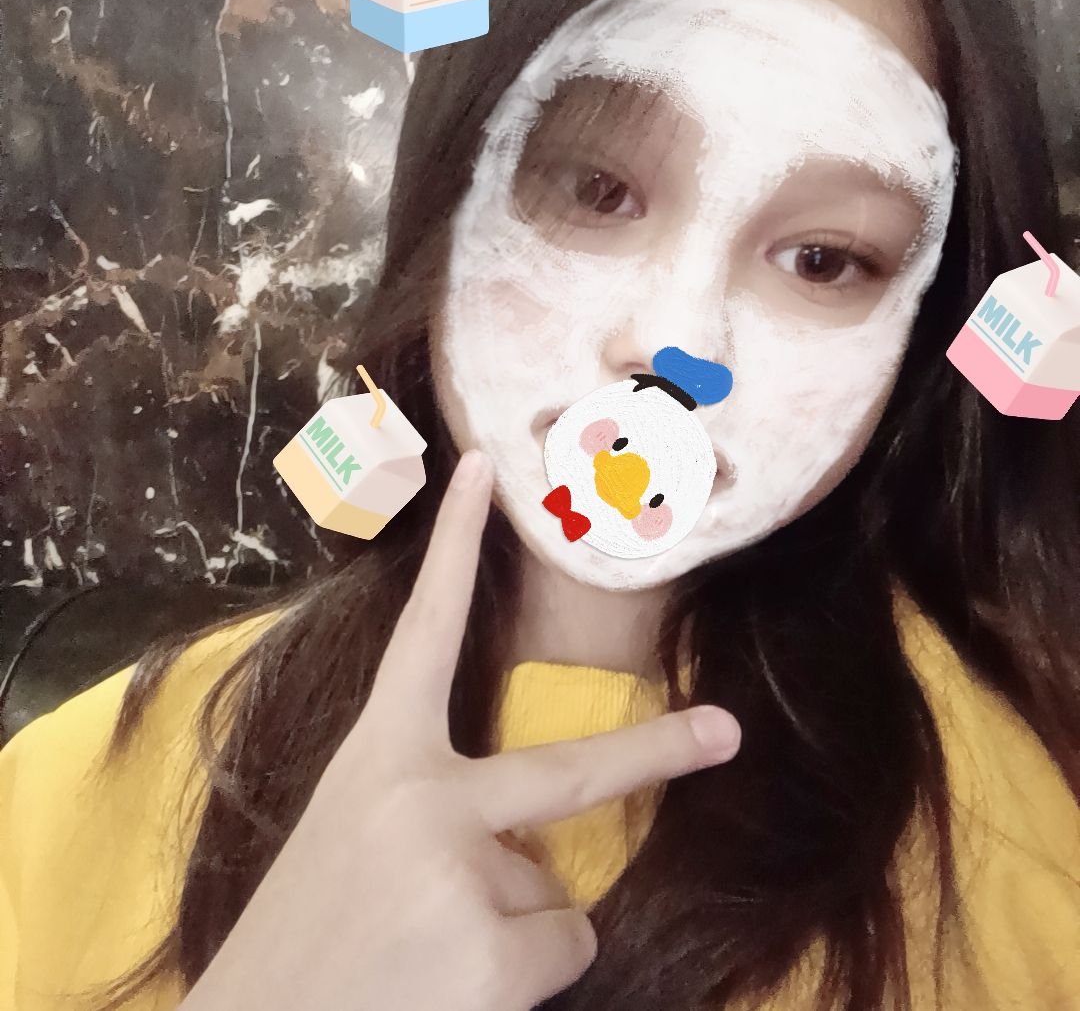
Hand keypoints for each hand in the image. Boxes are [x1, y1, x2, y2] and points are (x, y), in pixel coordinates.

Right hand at [183, 449, 740, 1010]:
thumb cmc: (306, 934)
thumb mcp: (354, 841)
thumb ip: (437, 812)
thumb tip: (542, 854)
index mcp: (378, 757)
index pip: (425, 630)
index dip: (457, 546)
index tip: (482, 468)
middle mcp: (424, 796)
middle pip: (571, 766)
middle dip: (660, 751)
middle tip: (727, 729)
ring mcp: (462, 872)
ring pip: (557, 896)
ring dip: (518, 931)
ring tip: (432, 962)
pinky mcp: (494, 953)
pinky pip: (562, 950)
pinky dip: (523, 980)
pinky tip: (451, 993)